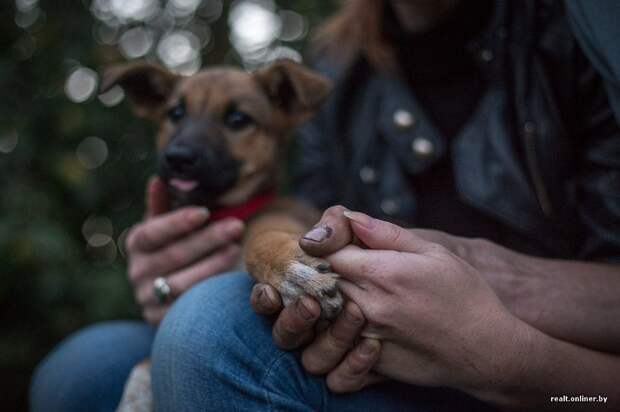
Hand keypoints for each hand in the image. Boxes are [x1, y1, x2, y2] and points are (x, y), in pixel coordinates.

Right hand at [126, 176, 243, 323]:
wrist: (165, 296)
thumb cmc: (172, 248)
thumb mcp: (166, 226)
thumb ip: (163, 205)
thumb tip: (159, 180)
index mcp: (137, 243)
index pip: (152, 232)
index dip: (177, 222)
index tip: (204, 212)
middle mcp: (137, 272)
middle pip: (173, 256)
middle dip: (208, 240)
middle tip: (236, 226)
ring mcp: (148, 299)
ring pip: (182, 283)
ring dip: (213, 265)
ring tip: (236, 250)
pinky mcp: (161, 320)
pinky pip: (188, 308)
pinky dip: (210, 292)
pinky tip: (229, 280)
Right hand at [249, 205, 382, 392]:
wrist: (386, 266)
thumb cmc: (355, 243)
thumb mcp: (344, 226)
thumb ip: (332, 225)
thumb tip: (314, 240)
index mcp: (289, 292)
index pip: (264, 302)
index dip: (264, 299)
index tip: (272, 290)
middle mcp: (303, 324)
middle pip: (285, 336)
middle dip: (294, 320)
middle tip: (312, 304)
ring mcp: (327, 345)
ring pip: (313, 360)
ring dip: (329, 341)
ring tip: (355, 314)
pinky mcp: (352, 363)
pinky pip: (343, 380)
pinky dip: (353, 367)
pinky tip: (372, 346)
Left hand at [327, 211, 527, 393]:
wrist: (486, 350)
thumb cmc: (465, 295)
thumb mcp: (433, 252)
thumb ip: (386, 234)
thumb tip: (350, 216)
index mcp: (382, 273)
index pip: (327, 252)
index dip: (329, 247)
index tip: (341, 247)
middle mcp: (368, 305)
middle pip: (322, 281)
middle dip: (325, 271)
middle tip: (343, 268)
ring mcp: (367, 336)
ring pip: (326, 312)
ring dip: (330, 300)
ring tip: (349, 293)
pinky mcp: (370, 362)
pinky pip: (339, 342)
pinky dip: (340, 329)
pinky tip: (356, 322)